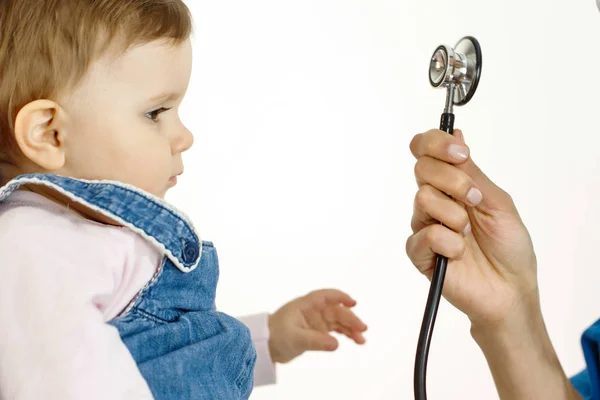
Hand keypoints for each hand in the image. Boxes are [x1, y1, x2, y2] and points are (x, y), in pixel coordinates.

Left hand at [268, 289, 366, 363]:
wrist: (265, 346)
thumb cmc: (275, 336)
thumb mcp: (295, 338)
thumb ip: (316, 341)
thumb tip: (336, 344)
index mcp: (306, 305)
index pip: (326, 296)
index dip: (340, 297)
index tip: (353, 303)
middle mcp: (313, 311)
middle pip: (336, 311)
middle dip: (350, 319)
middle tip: (362, 330)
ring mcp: (316, 321)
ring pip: (338, 321)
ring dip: (351, 328)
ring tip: (362, 340)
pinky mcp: (317, 332)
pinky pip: (335, 330)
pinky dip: (345, 334)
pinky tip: (354, 340)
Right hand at [406, 129, 538, 331]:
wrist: (510, 290)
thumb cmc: (509, 247)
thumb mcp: (498, 202)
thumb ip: (473, 172)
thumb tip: (457, 134)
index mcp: (451, 184)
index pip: (427, 150)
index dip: (436, 143)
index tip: (460, 152)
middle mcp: (435, 201)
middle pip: (421, 169)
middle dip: (452, 180)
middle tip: (473, 199)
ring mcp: (425, 226)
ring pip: (422, 199)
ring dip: (454, 215)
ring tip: (468, 233)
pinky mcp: (419, 253)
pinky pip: (423, 235)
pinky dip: (447, 242)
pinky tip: (459, 253)